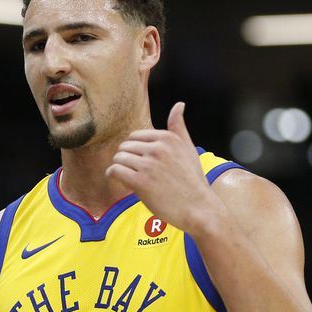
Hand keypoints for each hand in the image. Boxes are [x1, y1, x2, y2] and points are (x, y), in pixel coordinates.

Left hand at [105, 102, 217, 232]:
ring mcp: (148, 165)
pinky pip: (116, 171)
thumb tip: (179, 104)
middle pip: (125, 146)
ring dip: (119, 167)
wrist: (198, 207)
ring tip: (126, 176)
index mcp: (167, 138)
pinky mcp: (140, 182)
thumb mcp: (189, 149)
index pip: (135, 136)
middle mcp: (157, 148)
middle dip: (125, 158)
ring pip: (119, 158)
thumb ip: (179, 127)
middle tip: (132, 171)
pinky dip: (112, 175)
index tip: (138, 161)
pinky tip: (117, 179)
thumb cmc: (193, 180)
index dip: (133, 149)